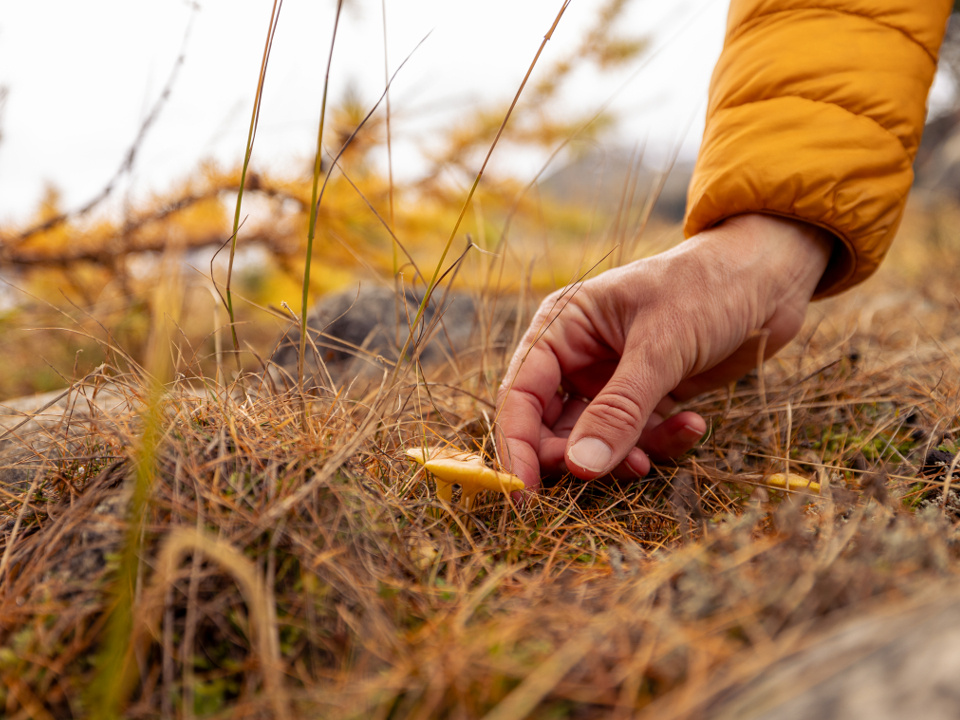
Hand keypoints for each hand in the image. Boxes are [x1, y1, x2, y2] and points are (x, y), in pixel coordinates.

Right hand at [495, 214, 832, 489]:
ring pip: (597, 440)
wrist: (771, 275)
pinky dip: (662, 442)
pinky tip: (693, 425)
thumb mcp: (661, 346)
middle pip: (551, 426)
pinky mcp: (649, 397)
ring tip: (658, 455)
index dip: (518, 444)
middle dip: (578, 455)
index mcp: (563, 326)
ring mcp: (613, 379)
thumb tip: (580, 467)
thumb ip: (620, 410)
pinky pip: (639, 437)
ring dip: (626, 454)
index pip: (522, 394)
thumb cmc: (709, 287)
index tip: (524, 494)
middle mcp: (579, 356)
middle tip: (611, 471)